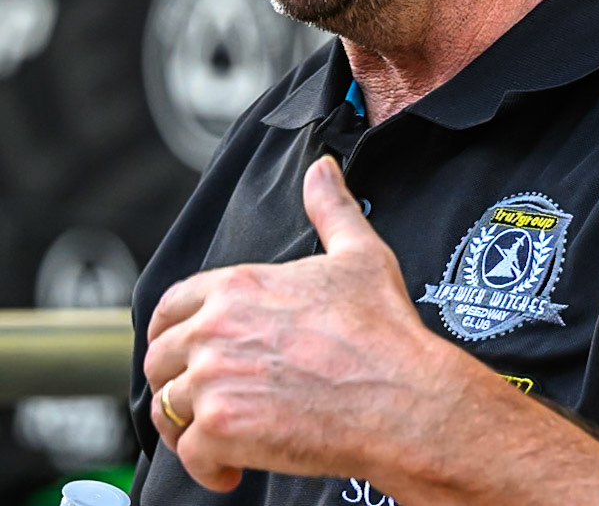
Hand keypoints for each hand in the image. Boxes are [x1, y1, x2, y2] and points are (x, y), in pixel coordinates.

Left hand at [144, 155, 439, 492]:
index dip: (173, 332)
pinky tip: (233, 468)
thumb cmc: (383, 330)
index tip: (185, 353)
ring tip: (220, 435)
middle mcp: (215, 327)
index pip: (172, 305)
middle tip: (206, 400)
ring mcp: (213, 379)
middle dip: (176, 380)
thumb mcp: (358, 254)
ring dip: (188, 426)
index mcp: (238, 285)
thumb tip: (322, 169)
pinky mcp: (221, 428)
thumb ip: (330, 208)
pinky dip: (206, 466)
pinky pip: (187, 454)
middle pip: (159, 357)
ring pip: (167, 408)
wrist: (401, 397)